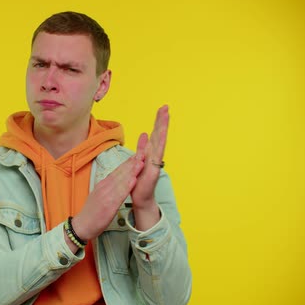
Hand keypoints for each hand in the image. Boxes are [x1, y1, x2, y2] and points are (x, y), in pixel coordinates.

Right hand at [72, 154, 144, 241]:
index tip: (137, 155)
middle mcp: (104, 187)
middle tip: (142, 153)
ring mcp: (106, 195)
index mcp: (103, 184)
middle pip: (120, 172)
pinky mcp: (108, 205)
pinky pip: (120, 194)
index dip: (128, 163)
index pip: (117, 171)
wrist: (82, 225)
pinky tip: (134, 180)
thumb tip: (115, 181)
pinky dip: (127, 186)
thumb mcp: (98, 196)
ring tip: (141, 162)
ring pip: (121, 180)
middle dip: (132, 163)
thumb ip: (107, 188)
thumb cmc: (91, 212)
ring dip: (131, 171)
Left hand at [131, 105, 168, 228]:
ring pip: (160, 143)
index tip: (162, 108)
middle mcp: (155, 156)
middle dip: (162, 121)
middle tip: (166, 107)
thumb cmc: (140, 180)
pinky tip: (159, 137)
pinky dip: (158, 147)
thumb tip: (144, 134)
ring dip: (162, 130)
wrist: (141, 198)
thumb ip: (142, 147)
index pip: (156, 133)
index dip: (159, 121)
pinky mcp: (153, 171)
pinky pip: (156, 157)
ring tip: (165, 117)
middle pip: (160, 135)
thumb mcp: (138, 160)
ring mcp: (156, 163)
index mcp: (151, 152)